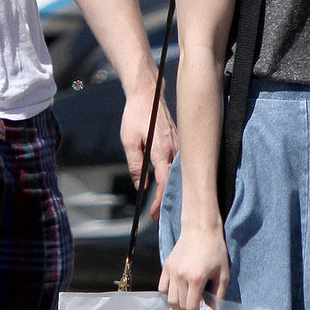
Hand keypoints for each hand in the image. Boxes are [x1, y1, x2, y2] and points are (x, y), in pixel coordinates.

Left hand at [120, 89, 177, 217]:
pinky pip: (180, 165)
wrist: (148, 94)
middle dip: (167, 201)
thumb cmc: (136, 116)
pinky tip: (169, 186)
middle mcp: (174, 149)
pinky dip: (175, 178)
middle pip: (174, 182)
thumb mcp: (129, 141)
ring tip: (163, 205)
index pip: (164, 183)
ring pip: (179, 175)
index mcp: (161, 150)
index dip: (159, 201)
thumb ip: (136, 165)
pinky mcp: (180, 143)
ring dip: (172, 190)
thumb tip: (141, 186)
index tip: (153, 213)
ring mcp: (179, 146)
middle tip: (157, 215)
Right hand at [158, 225, 229, 309]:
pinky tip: (178, 290)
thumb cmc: (215, 250)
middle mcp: (181, 277)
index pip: (191, 307)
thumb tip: (214, 309)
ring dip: (177, 305)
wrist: (200, 229)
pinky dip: (168, 293)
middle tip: (195, 307)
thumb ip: (219, 294)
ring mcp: (171, 272)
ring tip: (186, 302)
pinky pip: (162, 287)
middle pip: (179, 306)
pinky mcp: (166, 266)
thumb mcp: (223, 273)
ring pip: (169, 299)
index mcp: (196, 279)